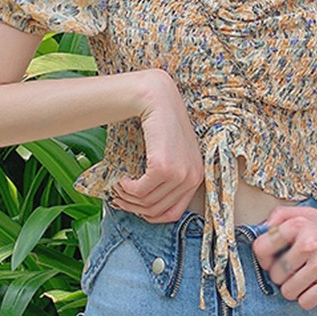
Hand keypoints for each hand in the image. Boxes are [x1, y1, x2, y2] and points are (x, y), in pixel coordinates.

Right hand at [111, 70, 203, 222]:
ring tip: (119, 187)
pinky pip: (140, 191)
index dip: (150, 215)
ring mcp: (180, 173)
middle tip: (119, 198)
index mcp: (197, 176)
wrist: (159, 100)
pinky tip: (121, 179)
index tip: (134, 208)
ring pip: (147, 202)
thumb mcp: (173, 155)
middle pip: (157, 210)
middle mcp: (193, 177)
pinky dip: (126, 189)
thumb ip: (167, 178)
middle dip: (134, 208)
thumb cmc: (161, 126)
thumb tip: (146, 207)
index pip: (174, 214)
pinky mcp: (164, 167)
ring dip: (127, 198)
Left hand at [252, 206, 316, 310]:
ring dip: (295, 289)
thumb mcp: (309, 214)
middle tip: (299, 268)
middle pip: (274, 273)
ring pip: (287, 290)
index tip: (272, 259)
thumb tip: (260, 228)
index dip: (264, 257)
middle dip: (282, 275)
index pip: (261, 247)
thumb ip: (282, 216)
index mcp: (300, 223)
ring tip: (309, 278)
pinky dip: (309, 298)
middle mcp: (309, 242)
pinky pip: (304, 302)